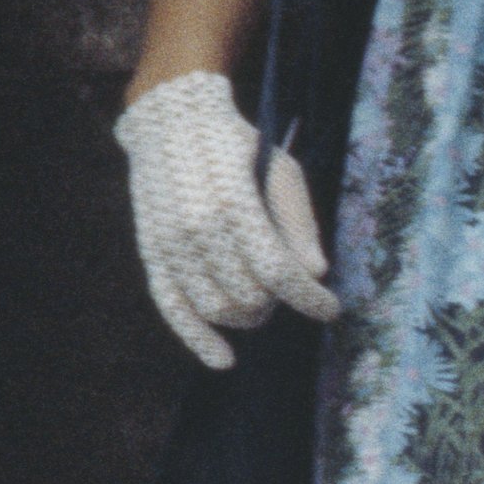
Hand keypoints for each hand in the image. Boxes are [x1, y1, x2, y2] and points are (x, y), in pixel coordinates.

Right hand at [117, 71, 338, 369]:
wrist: (174, 124)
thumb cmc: (239, 149)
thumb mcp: (282, 172)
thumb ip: (299, 223)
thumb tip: (316, 274)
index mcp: (234, 205)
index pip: (278, 273)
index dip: (310, 298)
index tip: (331, 308)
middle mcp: (196, 229)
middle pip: (250, 295)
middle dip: (280, 301)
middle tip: (291, 289)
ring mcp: (170, 244)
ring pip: (217, 308)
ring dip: (249, 315)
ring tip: (264, 302)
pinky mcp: (152, 254)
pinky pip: (173, 308)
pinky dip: (198, 339)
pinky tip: (224, 360)